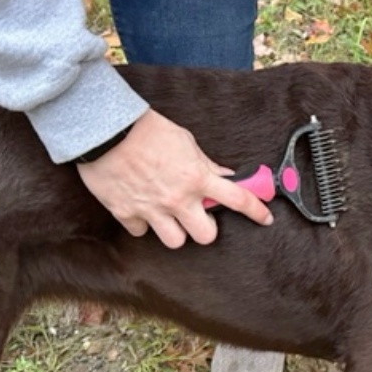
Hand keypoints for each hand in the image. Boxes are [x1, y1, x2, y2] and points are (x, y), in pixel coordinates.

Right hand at [77, 108, 273, 247]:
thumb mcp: (185, 141)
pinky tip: (140, 208)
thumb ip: (205, 164)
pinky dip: (142, 223)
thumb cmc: (147, 130)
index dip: (256, 211)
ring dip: (175, 230)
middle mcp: (178, 198)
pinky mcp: (126, 213)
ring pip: (175, 242)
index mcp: (197, 177)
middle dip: (205, 228)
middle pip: (206, 236)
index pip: (238, 198)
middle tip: (198, 216)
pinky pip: (140, 231)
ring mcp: (152, 209)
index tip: (265, 218)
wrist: (106, 129)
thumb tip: (224, 176)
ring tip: (168, 216)